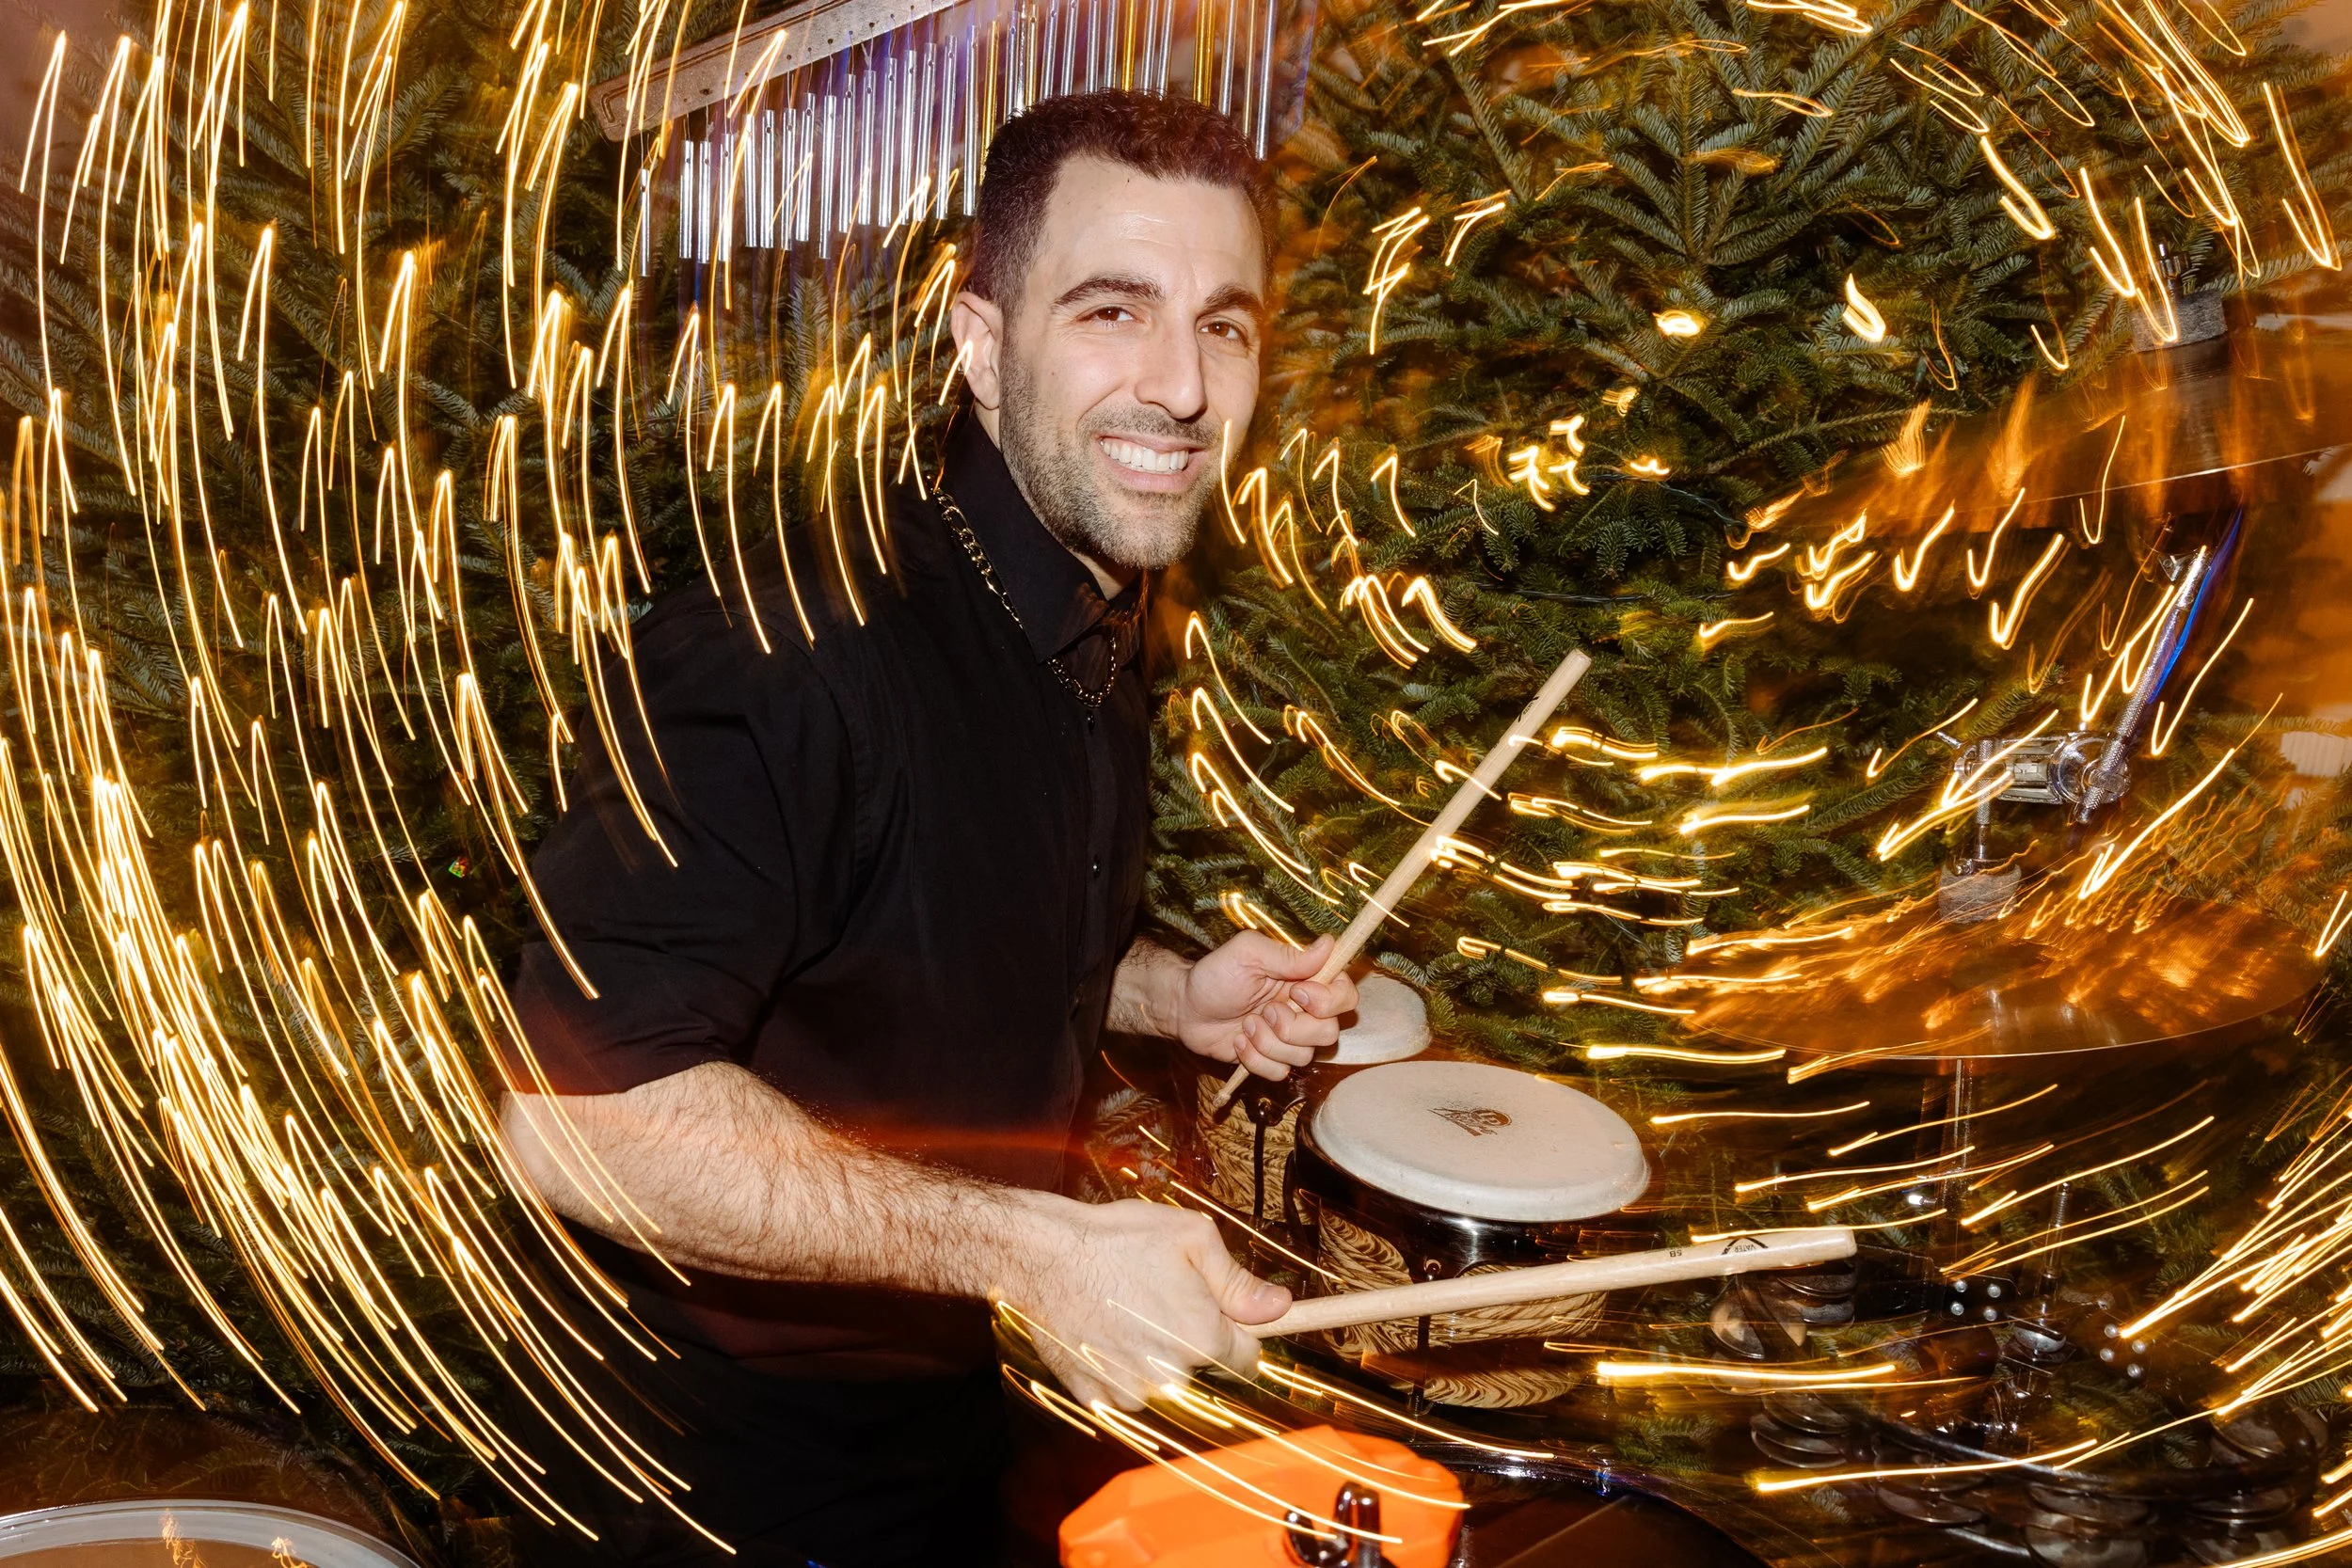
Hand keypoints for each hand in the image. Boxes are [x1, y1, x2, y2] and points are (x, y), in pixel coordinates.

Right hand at [1001, 1198, 1289, 1410]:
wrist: (1042, 1257)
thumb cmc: (1117, 1240)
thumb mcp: (1192, 1240)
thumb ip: (1239, 1282)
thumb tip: (1280, 1306)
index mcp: (1203, 1338)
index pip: (1247, 1359)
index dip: (1238, 1333)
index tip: (1221, 1317)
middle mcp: (1172, 1377)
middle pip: (1203, 1369)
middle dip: (1193, 1339)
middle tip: (1160, 1298)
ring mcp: (1131, 1393)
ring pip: (1164, 1381)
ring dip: (1155, 1356)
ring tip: (1127, 1311)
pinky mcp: (1096, 1399)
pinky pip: (1125, 1391)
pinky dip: (1120, 1368)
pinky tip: (1104, 1331)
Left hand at [1171, 933, 1359, 1080]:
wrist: (1185, 1009)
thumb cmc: (1215, 975)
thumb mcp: (1247, 954)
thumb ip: (1287, 954)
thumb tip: (1328, 945)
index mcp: (1305, 980)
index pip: (1345, 994)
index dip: (1329, 1000)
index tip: (1297, 992)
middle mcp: (1304, 1010)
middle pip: (1329, 1032)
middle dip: (1293, 1026)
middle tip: (1264, 1010)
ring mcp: (1289, 1038)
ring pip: (1304, 1056)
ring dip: (1268, 1041)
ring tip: (1245, 1024)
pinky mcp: (1272, 1059)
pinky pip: (1280, 1072)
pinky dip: (1256, 1059)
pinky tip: (1239, 1042)